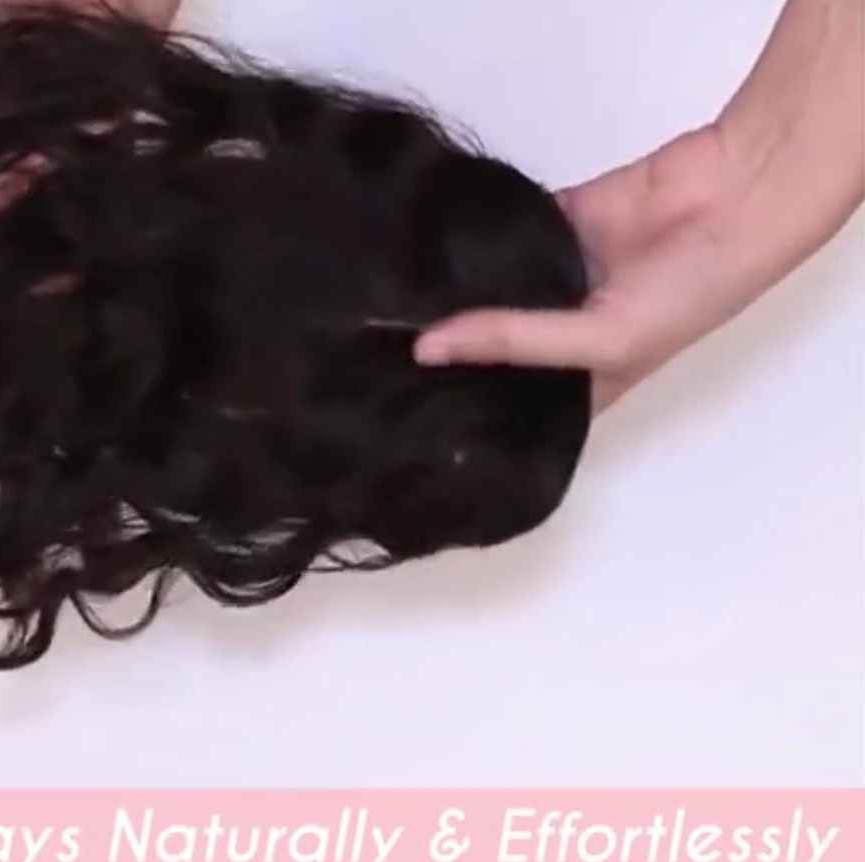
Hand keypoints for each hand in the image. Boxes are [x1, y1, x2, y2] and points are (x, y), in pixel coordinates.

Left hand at [414, 0, 863, 415]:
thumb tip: (429, 346)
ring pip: (491, 291)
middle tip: (379, 358)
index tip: (408, 410)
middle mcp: (563, 336)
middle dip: (449, 350)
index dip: (468, 407)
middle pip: (493, 346)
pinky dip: (472, 243)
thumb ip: (515, 341)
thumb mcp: (602, 340)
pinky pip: (503, 239)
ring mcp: (556, 280)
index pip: (513, 404)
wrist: (734, 198)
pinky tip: (423, 254)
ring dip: (453, 296)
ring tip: (384, 309)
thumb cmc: (689, 293)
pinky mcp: (553, 228)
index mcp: (582, 382)